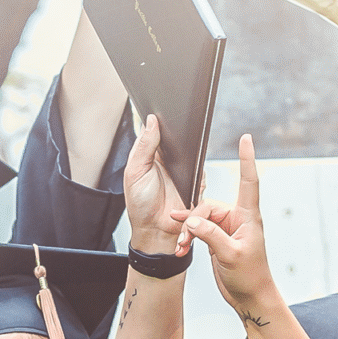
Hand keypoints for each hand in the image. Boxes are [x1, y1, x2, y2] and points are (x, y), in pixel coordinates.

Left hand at [120, 113, 188, 253]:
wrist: (156, 230)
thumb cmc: (140, 203)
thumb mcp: (136, 172)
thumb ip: (143, 146)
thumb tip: (152, 120)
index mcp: (150, 152)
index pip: (157, 127)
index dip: (161, 117)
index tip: (166, 108)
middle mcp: (167, 157)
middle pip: (179, 135)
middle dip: (180, 132)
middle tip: (177, 131)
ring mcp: (183, 168)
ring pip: (193, 150)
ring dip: (190, 151)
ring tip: (181, 158)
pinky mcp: (196, 179)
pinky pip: (202, 168)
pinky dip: (197, 170)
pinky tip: (189, 175)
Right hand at [179, 135, 280, 322]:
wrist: (250, 297)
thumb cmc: (250, 277)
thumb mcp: (230, 255)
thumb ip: (211, 235)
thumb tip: (192, 221)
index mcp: (247, 216)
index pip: (248, 181)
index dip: (246, 158)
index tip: (245, 138)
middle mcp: (237, 219)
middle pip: (208, 206)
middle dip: (193, 221)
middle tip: (185, 239)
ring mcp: (226, 229)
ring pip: (200, 219)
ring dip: (188, 232)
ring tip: (182, 246)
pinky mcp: (217, 239)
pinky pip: (198, 230)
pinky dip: (188, 237)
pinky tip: (181, 246)